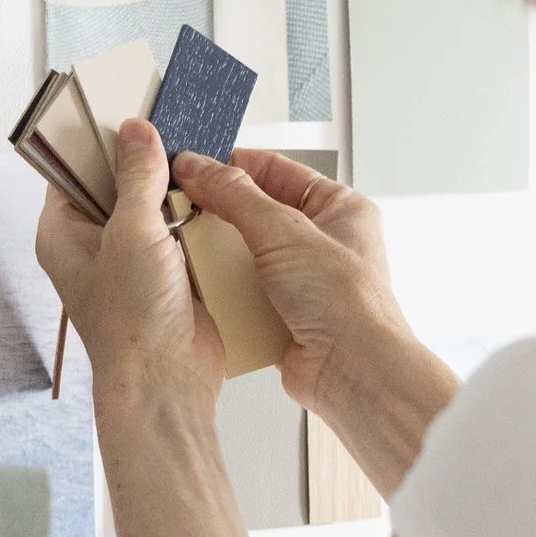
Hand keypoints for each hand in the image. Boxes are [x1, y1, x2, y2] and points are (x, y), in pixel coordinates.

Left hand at [36, 117, 223, 417]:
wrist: (169, 382)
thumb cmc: (132, 319)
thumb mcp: (133, 232)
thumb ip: (138, 176)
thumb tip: (137, 130)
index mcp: (64, 234)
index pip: (72, 171)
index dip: (96, 140)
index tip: (125, 110)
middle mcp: (92, 246)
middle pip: (114, 186)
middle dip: (143, 161)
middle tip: (170, 124)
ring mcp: (130, 262)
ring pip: (150, 208)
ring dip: (173, 189)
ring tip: (195, 153)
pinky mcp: (165, 276)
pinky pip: (177, 232)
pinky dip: (193, 217)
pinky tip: (210, 195)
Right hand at [166, 149, 409, 413]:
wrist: (352, 371)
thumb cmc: (346, 302)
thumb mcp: (284, 231)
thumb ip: (236, 195)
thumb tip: (199, 167)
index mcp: (340, 208)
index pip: (278, 170)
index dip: (235, 165)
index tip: (195, 165)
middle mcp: (325, 242)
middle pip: (258, 213)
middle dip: (222, 213)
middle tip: (183, 207)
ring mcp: (305, 281)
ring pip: (248, 255)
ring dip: (221, 256)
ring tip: (188, 247)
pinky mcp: (286, 316)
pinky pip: (246, 294)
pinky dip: (226, 292)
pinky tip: (205, 288)